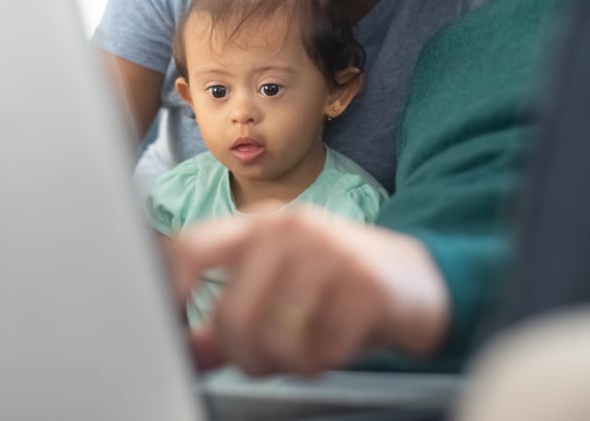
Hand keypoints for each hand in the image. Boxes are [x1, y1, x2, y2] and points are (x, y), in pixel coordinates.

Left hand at [167, 205, 449, 375]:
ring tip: (308, 350)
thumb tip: (182, 348)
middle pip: (231, 315)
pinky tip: (340, 343)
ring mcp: (330, 254)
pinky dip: (326, 361)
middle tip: (266, 361)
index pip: (191, 249)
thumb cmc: (339, 283)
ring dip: (289, 363)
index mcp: (259, 226)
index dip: (169, 292)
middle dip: (245, 355)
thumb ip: (227, 317)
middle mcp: (291, 231)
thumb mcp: (280, 289)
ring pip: (275, 339)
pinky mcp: (366, 287)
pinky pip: (323, 351)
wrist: (421, 279)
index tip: (168, 329)